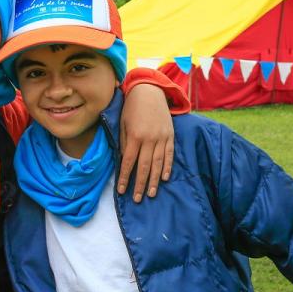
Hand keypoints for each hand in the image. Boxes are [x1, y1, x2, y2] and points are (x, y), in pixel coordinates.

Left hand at [118, 84, 174, 201]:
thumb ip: (124, 142)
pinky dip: (167, 167)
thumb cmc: (132, 108)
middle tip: (137, 199)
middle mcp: (149, 139)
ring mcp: (162, 138)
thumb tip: (124, 161)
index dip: (125, 178)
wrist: (150, 91)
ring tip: (150, 194)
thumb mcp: (122, 123)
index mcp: (135, 136)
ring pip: (158, 164)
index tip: (122, 190)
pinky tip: (164, 178)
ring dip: (154, 180)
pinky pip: (169, 155)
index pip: (129, 162)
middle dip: (140, 184)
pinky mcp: (170, 136)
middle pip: (144, 167)